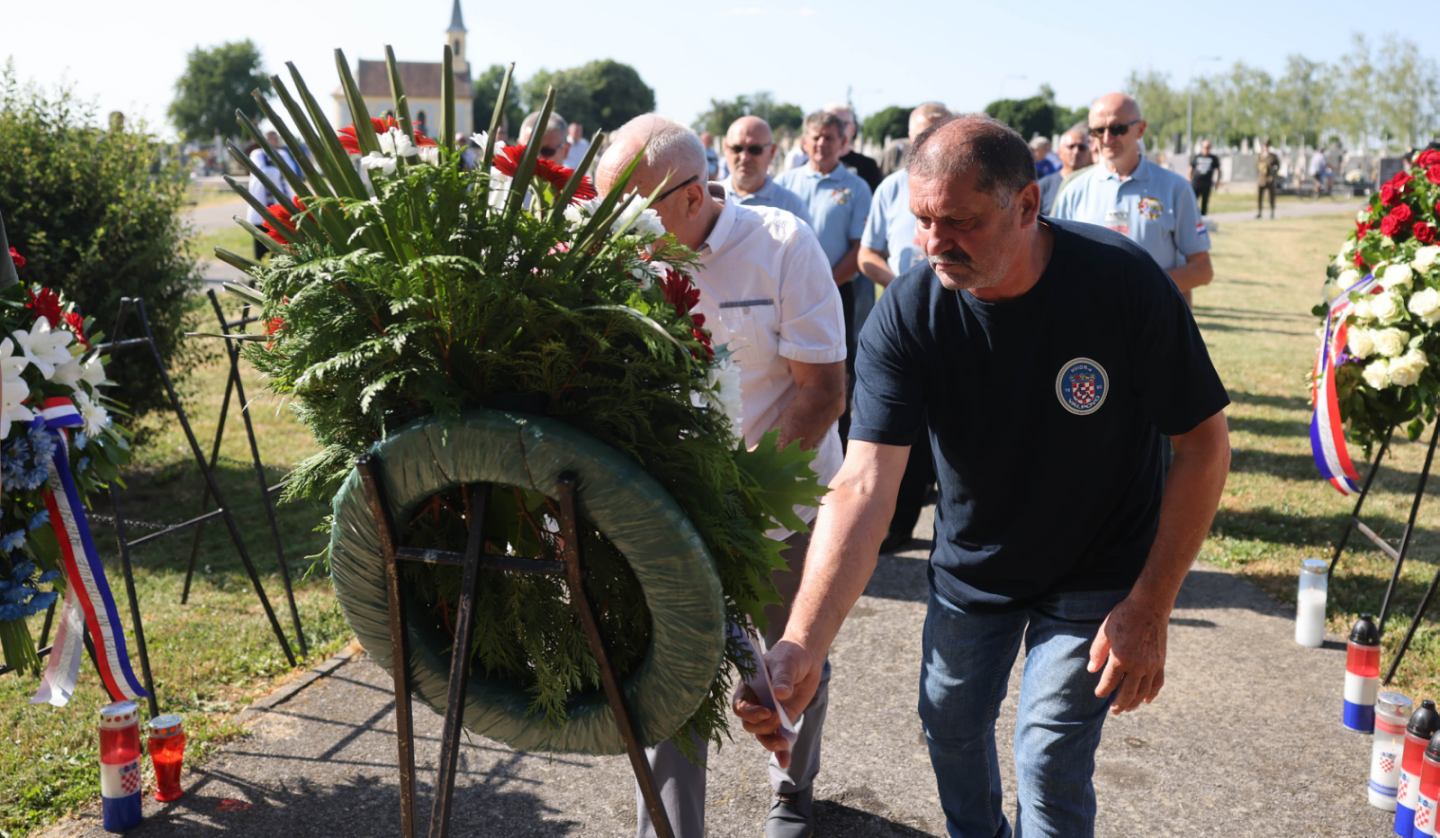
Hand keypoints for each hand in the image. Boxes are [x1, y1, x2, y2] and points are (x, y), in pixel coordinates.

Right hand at [731, 639, 821, 767]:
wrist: (806, 659)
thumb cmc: (790, 655)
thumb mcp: (786, 663)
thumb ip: (782, 678)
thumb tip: (781, 694)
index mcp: (749, 688)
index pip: (740, 706)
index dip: (750, 713)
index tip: (766, 711)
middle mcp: (756, 703)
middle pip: (750, 725)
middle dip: (763, 727)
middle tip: (778, 718)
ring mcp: (769, 714)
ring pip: (763, 735)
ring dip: (771, 743)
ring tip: (784, 743)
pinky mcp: (783, 721)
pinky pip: (779, 739)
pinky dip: (781, 752)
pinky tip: (785, 763)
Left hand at [1087, 595, 1169, 714]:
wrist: (1150, 606)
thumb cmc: (1124, 616)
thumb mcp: (1104, 632)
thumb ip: (1097, 652)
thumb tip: (1091, 670)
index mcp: (1121, 658)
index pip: (1109, 683)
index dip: (1103, 691)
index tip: (1098, 694)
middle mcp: (1138, 665)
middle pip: (1127, 693)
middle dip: (1119, 704)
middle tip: (1114, 711)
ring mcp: (1151, 665)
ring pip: (1143, 692)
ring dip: (1135, 703)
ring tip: (1128, 708)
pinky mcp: (1161, 662)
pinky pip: (1157, 683)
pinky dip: (1152, 694)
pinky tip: (1147, 700)